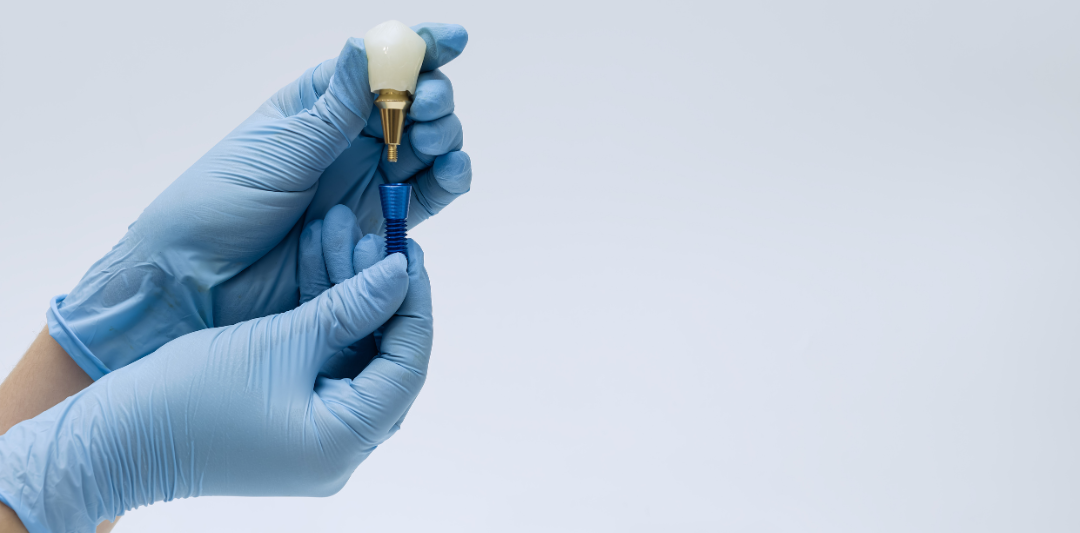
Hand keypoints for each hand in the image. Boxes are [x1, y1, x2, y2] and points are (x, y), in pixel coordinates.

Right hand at [1, 243, 431, 532]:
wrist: (115, 438)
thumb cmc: (189, 395)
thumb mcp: (280, 340)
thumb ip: (349, 306)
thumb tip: (401, 272)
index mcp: (345, 442)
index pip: (408, 364)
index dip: (414, 303)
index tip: (409, 252)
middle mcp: (341, 449)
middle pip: (387, 361)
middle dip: (383, 296)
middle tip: (384, 239)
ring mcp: (318, 439)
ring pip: (356, 357)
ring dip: (352, 300)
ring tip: (347, 236)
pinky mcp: (294, 423)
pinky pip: (327, 367)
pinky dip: (327, 322)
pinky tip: (325, 269)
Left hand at [48, 23, 468, 379]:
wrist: (199, 280)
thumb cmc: (219, 205)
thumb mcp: (278, 149)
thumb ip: (333, 109)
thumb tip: (368, 46)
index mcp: (319, 104)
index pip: (379, 64)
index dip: (422, 48)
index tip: (457, 40)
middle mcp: (350, 138)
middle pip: (415, 103)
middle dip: (434, 96)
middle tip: (426, 106)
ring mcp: (368, 181)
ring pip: (429, 147)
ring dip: (445, 136)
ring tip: (433, 141)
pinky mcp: (380, 226)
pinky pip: (428, 197)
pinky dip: (449, 180)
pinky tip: (451, 172)